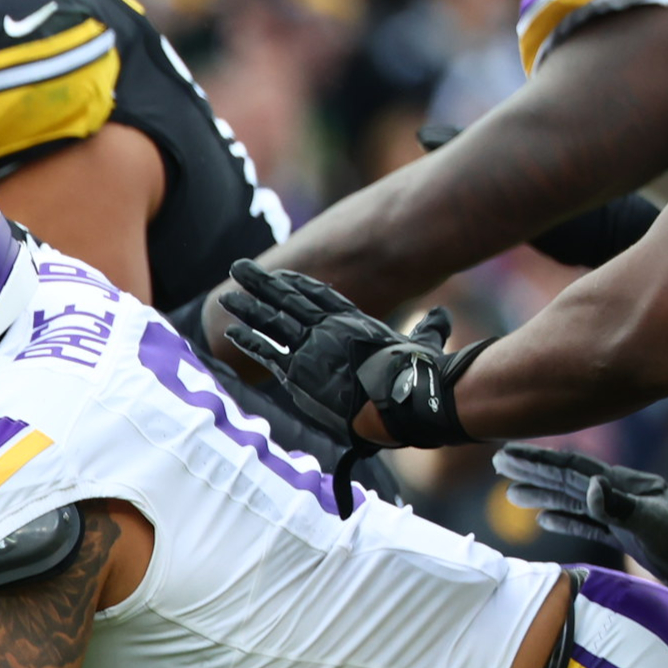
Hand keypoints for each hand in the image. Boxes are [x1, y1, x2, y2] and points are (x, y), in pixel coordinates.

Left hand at [222, 264, 481, 449]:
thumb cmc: (419, 377)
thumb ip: (430, 327)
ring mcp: (311, 349)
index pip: (321, 297)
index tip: (280, 276)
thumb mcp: (426, 344)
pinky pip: (266, 353)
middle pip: (287, 300)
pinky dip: (248, 341)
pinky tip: (230, 331)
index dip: (298, 286)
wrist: (401, 400)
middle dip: (261, 283)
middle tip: (237, 267)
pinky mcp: (298, 373)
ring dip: (246, 307)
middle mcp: (329, 329)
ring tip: (225, 296)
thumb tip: (441, 315)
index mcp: (356, 322)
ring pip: (271, 321)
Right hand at [493, 444, 667, 592]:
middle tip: (498, 464)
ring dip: (543, 494)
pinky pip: (588, 522)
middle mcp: (620, 496)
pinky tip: (547, 519)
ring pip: (573, 500)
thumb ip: (622, 505)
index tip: (505, 455)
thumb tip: (588, 489)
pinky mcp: (630, 533)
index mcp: (623, 488)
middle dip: (532, 471)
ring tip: (513, 492)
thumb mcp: (659, 523)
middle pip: (566, 480)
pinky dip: (564, 519)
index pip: (571, 471)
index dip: (537, 462)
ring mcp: (624, 513)